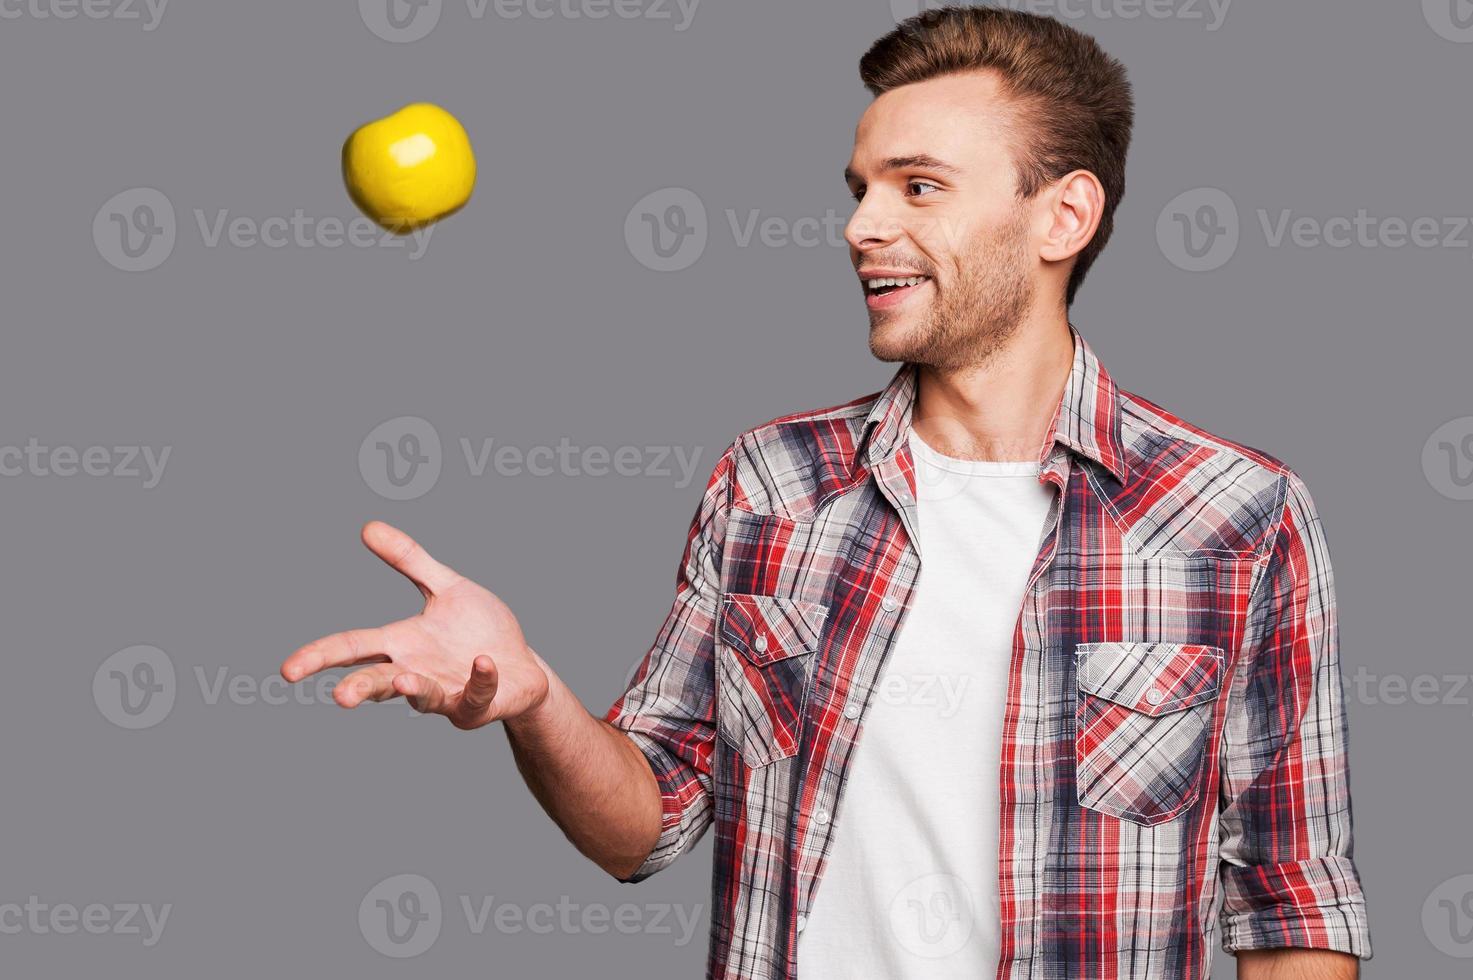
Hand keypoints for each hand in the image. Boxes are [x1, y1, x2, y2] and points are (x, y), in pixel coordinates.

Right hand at [281, 520, 548, 728]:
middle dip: (359, 689)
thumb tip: (367, 526)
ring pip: (423, 697)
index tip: (287, 670)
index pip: (352, 648)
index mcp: (401, 645)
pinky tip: (482, 661)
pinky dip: (479, 679)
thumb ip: (409, 560)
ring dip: (414, 690)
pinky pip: (477, 694)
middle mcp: (417, 673)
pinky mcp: (478, 705)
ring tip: (404, 683)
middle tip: (339, 697)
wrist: (522, 667)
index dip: (320, 657)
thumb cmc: (478, 631)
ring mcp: (446, 694)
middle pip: (378, 681)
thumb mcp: (447, 588)